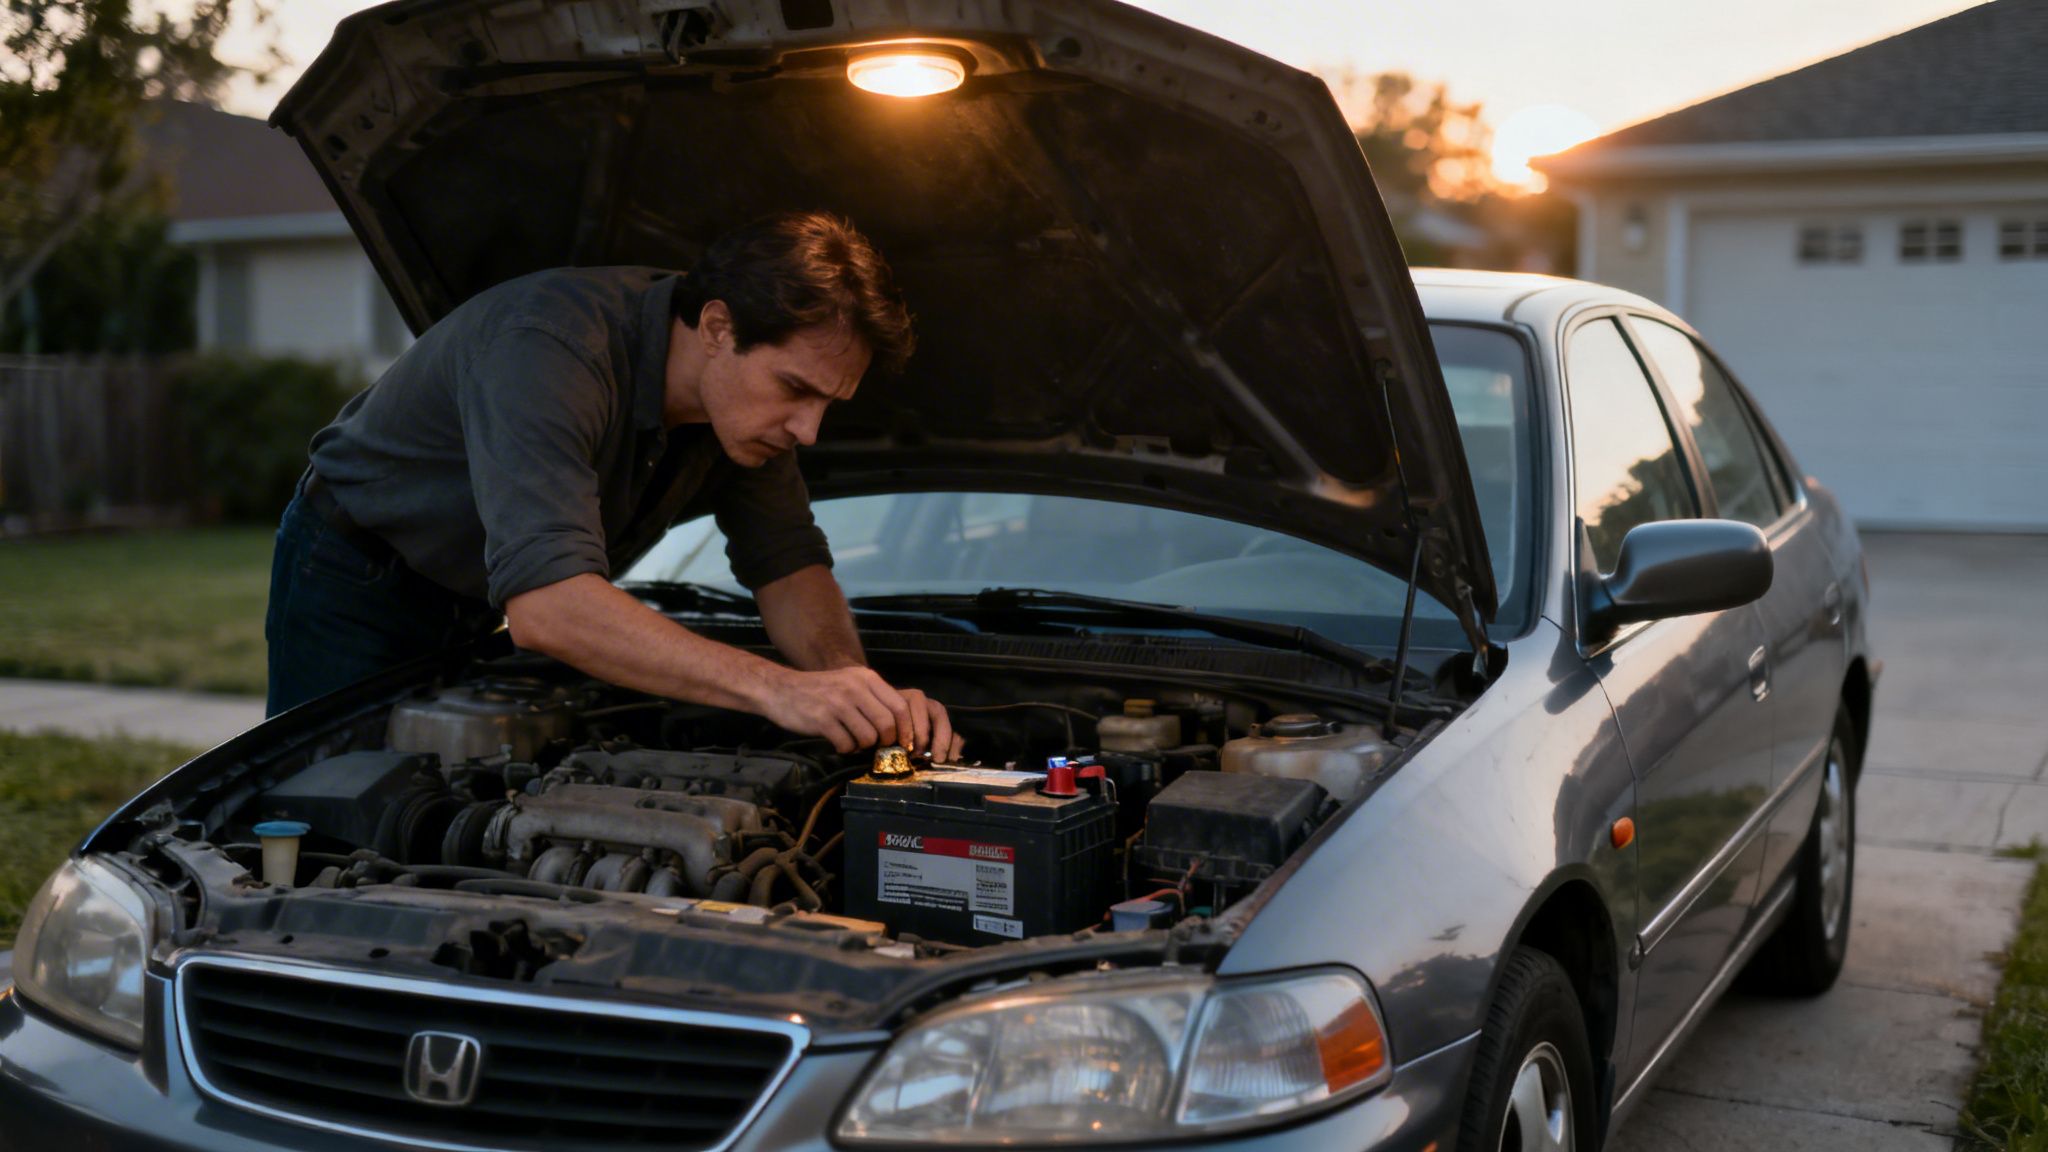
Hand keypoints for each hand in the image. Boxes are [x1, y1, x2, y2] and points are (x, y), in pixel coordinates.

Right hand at [760, 667, 960, 758]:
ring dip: (862, 746)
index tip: (903, 743)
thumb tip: (899, 728)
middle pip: (887, 725)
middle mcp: (855, 688)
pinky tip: (838, 743)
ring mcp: (838, 703)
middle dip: (885, 742)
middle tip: (875, 746)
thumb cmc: (820, 690)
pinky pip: (846, 744)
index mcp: (866, 678)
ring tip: (852, 741)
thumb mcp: (850, 683)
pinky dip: (845, 749)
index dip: (906, 729)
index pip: (900, 706)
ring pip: (868, 737)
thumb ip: (873, 699)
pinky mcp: (823, 720)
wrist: (781, 689)